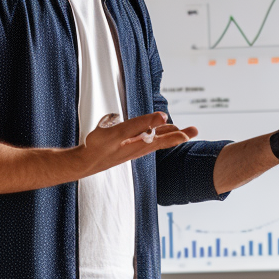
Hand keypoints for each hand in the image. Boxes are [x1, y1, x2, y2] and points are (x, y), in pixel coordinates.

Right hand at [75, 112, 197, 176]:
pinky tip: (152, 133)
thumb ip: (141, 124)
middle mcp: (140, 147)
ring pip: (154, 140)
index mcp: (141, 144)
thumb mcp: (120, 132)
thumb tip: (161, 116)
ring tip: (178, 129)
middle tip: (194, 130)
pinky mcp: (125, 147)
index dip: (176, 134)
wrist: (84, 161)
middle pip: (163, 140)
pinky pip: (145, 141)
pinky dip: (153, 135)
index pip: (164, 138)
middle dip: (178, 134)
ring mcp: (133, 147)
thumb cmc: (99, 147)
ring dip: (167, 134)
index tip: (191, 132)